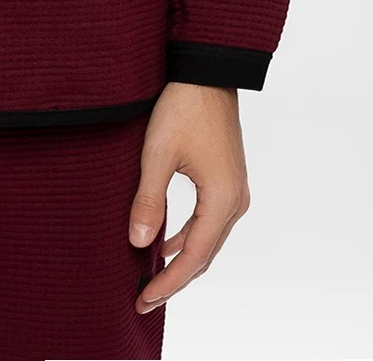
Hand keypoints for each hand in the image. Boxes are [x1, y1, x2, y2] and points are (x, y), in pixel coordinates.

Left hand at [129, 81, 250, 314]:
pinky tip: (167, 240)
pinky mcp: (227, 179)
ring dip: (181, 258)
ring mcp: (234, 190)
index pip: (193, 258)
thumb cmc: (184, 108)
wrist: (207, 72)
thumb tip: (137, 242)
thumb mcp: (158, 153)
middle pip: (204, 255)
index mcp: (222, 200)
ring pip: (207, 239)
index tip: (143, 299)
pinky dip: (188, 236)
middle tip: (144, 297)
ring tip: (152, 275)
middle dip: (174, 278)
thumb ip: (149, 200)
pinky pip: (208, 220)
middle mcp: (234, 201)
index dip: (168, 283)